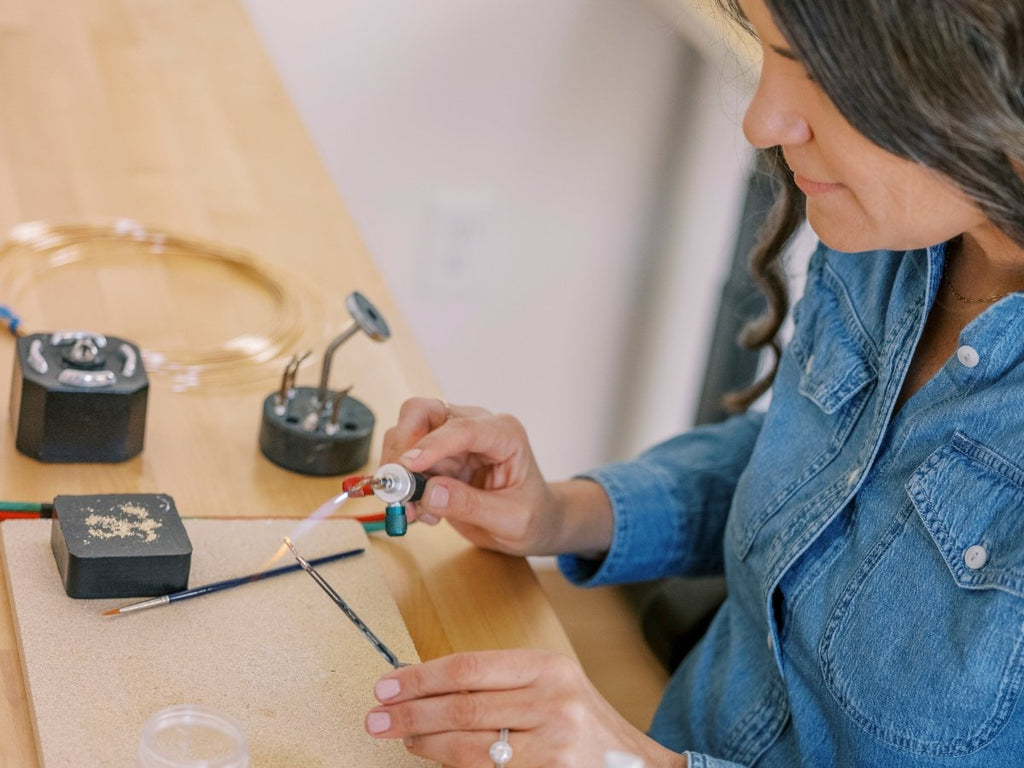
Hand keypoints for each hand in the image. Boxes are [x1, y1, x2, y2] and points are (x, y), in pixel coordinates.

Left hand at [365, 650, 687, 767]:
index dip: (420, 678)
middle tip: (375, 718)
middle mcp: (553, 703)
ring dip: (426, 745)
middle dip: (410, 714)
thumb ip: (497, 684)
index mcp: (547, 668)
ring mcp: (553, 748)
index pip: (468, 668)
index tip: (386, 685)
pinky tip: (436, 760)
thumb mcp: (550, 686)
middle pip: (462, 707)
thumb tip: (424, 686)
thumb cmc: (584, 725)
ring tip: (401, 740)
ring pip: (469, 749)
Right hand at [381, 397, 602, 555]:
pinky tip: (421, 510)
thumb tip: (430, 493)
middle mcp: (476, 426)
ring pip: (406, 434)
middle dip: (403, 445)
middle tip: (397, 484)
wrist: (534, 522)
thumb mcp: (511, 519)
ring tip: (414, 509)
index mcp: (505, 434)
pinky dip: (402, 484)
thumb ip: (471, 505)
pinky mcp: (437, 455)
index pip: (462, 428)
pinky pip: (405, 459)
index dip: (432, 445)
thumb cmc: (533, 515)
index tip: (408, 466)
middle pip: (423, 413)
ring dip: (399, 470)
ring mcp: (453, 438)